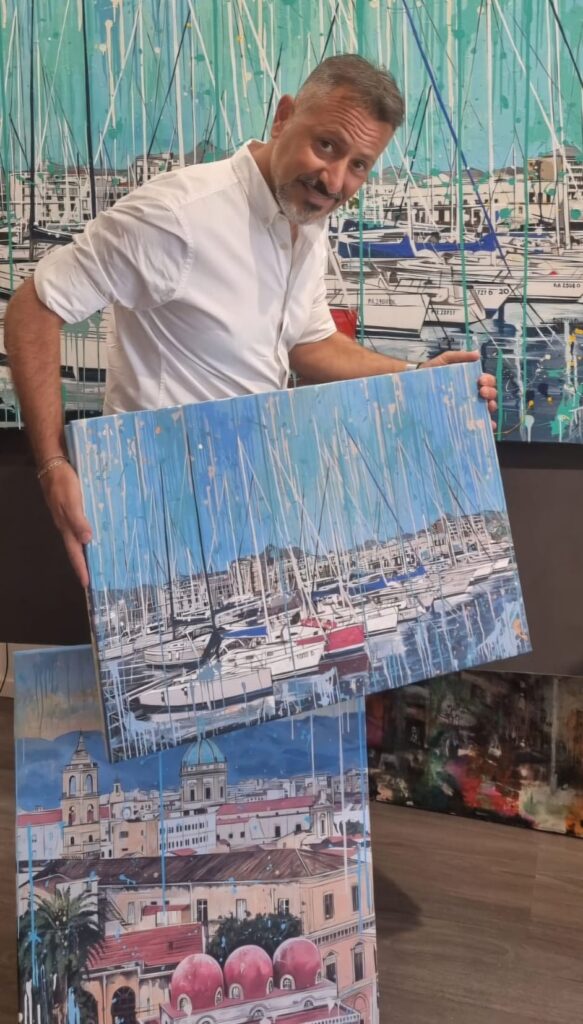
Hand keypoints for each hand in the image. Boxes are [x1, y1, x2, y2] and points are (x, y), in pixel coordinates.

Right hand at [39, 462, 92, 587]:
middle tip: (96, 577)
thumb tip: (87, 540)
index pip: (75, 553)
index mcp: (66, 527)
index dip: (81, 568)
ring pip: (80, 539)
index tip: (87, 584)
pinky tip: (99, 534)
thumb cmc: (62, 483)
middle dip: (86, 563)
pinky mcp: (73, 508)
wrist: (54, 464)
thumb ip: (78, 520)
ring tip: (101, 560)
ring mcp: (69, 517)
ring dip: (89, 550)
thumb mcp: (71, 502)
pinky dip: (90, 534)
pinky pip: (82, 526)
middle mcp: (68, 525)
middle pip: (77, 549)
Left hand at [417, 349, 497, 422]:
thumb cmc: (430, 372)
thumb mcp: (444, 360)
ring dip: (491, 407)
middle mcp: (471, 394)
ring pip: (486, 408)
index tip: (481, 381)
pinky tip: (489, 425)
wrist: (413, 385)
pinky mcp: (461, 418)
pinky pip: (477, 422)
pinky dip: (487, 425)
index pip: (486, 381)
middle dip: (490, 392)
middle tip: (482, 392)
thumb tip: (477, 354)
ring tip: (487, 407)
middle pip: (490, 394)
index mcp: (470, 381)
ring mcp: (468, 407)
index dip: (488, 381)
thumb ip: (459, 356)